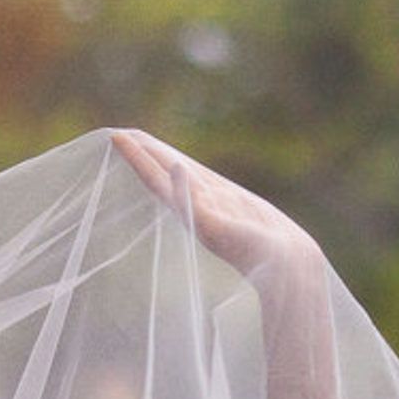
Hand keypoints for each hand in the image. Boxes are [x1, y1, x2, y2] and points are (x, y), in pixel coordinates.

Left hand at [108, 128, 322, 281]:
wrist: (283, 264)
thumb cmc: (250, 251)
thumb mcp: (214, 225)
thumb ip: (191, 200)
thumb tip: (174, 167)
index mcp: (186, 208)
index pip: (154, 177)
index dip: (135, 157)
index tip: (114, 136)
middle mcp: (197, 203)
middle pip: (163, 171)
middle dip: (143, 153)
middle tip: (119, 134)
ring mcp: (214, 203)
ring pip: (182, 172)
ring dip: (161, 158)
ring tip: (143, 143)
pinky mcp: (231, 204)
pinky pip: (204, 182)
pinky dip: (186, 171)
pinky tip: (177, 164)